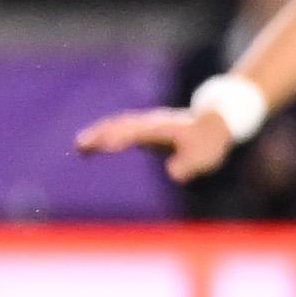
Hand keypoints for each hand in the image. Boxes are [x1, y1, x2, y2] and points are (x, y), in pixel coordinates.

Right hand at [73, 106, 234, 184]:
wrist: (215, 123)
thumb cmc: (208, 142)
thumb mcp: (203, 158)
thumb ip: (188, 165)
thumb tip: (173, 173)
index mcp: (161, 129)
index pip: (135, 133)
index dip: (119, 138)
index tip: (103, 146)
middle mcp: (150, 123)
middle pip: (120, 125)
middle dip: (100, 135)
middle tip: (79, 145)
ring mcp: (146, 123)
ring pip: (117, 124)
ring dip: (98, 133)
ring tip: (80, 146)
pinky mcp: (145, 128)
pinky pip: (120, 127)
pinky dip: (105, 133)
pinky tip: (96, 142)